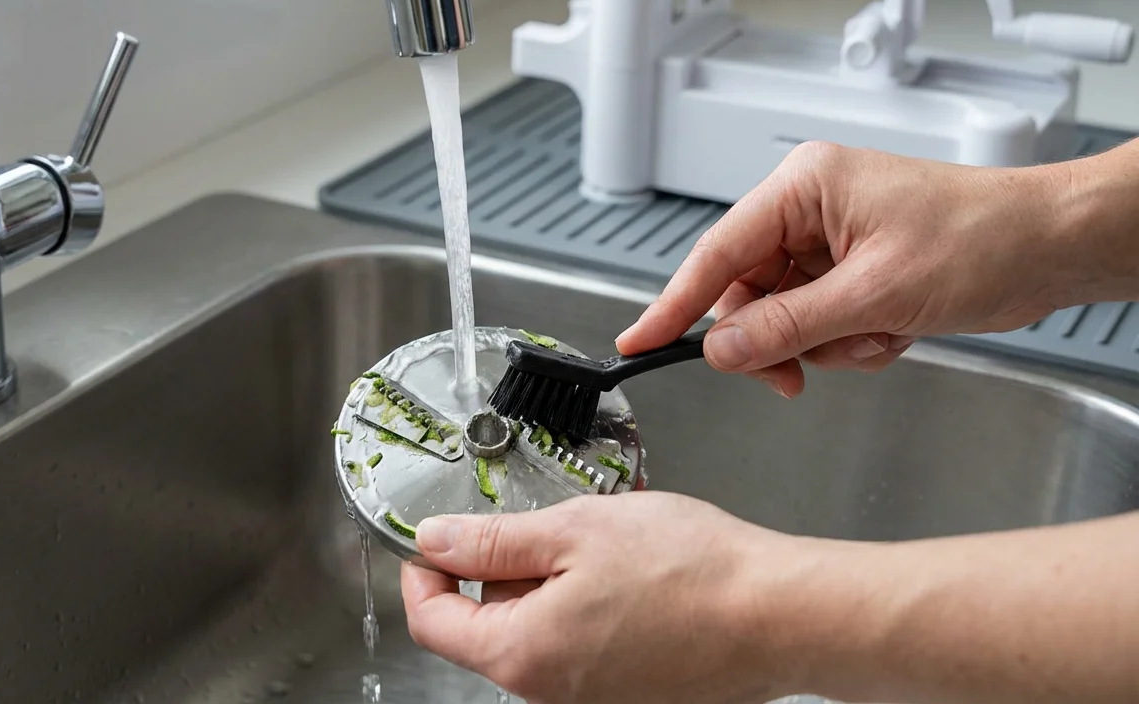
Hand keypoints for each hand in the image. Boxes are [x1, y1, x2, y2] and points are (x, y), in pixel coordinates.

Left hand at [400, 492, 804, 703]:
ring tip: (598, 538)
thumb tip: (435, 540)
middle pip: (485, 624)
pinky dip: (586, 598)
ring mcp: (590, 695)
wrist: (780, 615)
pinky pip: (580, 640)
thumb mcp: (574, 529)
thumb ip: (494, 539)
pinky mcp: (626, 689)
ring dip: (549, 576)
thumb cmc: (691, 573)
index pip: (432, 621)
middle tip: (541, 519)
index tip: (434, 533)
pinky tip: (626, 567)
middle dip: (500, 566)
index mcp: (522, 654)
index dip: (424, 569)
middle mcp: (551, 690)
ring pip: (537, 627)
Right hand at [615, 141, 1096, 397]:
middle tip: (794, 373)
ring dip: (825, 345)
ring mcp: (831, 243)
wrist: (1050, 249)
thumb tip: (724, 349)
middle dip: (776, 341)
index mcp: (804, 188)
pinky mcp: (852, 272)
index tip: (639, 340)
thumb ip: (789, 325)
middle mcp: (810, 211)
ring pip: (783, 318)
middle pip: (747, 294)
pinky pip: (818, 325)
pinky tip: (893, 331)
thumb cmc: (983, 238)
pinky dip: (850, 343)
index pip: (717, 254)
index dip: (674, 303)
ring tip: (878, 334)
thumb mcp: (875, 292)